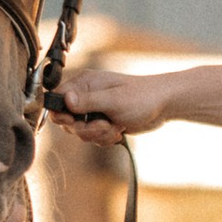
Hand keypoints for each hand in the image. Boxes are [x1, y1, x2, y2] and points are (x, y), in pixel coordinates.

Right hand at [51, 61, 169, 144]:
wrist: (164, 105)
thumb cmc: (143, 97)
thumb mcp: (113, 100)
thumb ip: (88, 101)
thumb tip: (65, 99)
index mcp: (84, 83)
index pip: (57, 98)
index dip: (61, 113)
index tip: (74, 120)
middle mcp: (86, 95)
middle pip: (66, 120)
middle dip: (85, 128)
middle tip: (103, 125)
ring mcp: (94, 110)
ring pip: (80, 131)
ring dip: (97, 135)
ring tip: (115, 127)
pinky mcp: (102, 122)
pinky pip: (93, 137)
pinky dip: (104, 138)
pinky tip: (119, 131)